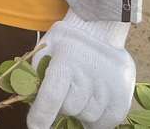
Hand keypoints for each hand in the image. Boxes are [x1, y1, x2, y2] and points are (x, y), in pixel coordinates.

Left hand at [27, 11, 134, 128]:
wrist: (98, 30)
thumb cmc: (65, 42)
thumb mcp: (45, 48)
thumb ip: (35, 73)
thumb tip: (26, 99)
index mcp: (66, 61)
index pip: (52, 96)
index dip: (41, 115)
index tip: (34, 127)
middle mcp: (89, 74)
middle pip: (70, 109)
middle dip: (63, 105)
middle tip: (66, 90)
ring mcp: (109, 86)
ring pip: (88, 117)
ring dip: (81, 111)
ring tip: (81, 91)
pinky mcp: (123, 96)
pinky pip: (106, 122)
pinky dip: (97, 118)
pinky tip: (93, 102)